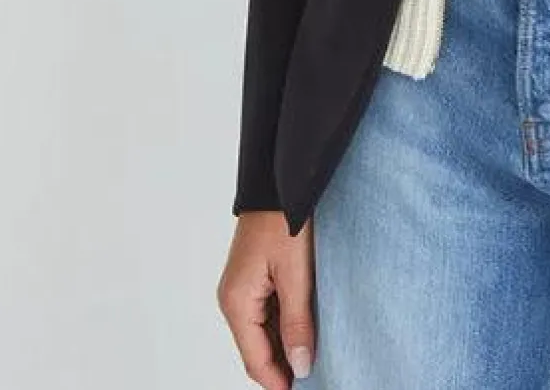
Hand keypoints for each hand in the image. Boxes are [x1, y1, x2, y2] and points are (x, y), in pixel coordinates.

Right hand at [216, 211, 316, 387]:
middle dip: (283, 364)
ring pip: (263, 333)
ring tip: (317, 350)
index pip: (255, 361)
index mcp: (236, 303)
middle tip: (317, 370)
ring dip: (285, 343)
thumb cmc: (284, 221)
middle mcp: (232, 300)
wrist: (277, 181)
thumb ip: (298, 322)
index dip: (279, 381)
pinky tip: (307, 324)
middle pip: (257, 349)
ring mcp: (241, 289)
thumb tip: (301, 367)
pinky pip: (266, 313)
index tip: (306, 387)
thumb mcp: (296, 274)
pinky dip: (284, 324)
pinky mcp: (252, 278)